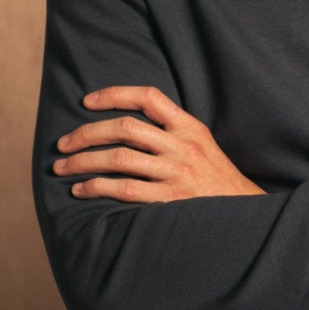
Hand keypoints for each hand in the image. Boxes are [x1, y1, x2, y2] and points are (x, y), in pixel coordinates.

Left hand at [53, 86, 264, 201]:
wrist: (246, 215)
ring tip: (62, 168)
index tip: (87, 102)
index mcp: (191, 128)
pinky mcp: (171, 200)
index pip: (149, 97)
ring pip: (118, 158)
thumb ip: (172, 132)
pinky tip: (81, 190)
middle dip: (85, 134)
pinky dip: (96, 188)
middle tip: (63, 145)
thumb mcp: (203, 146)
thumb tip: (124, 126)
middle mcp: (183, 146)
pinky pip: (124, 189)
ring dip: (83, 162)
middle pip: (124, 128)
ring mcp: (178, 173)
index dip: (114, 94)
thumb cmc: (217, 180)